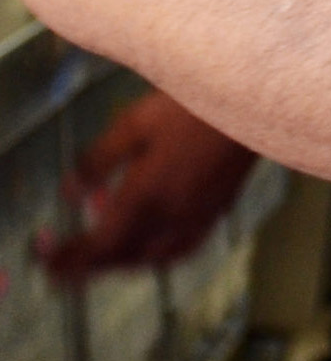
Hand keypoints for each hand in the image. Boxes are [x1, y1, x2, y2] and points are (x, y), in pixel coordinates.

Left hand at [46, 94, 256, 279]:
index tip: (46, 257)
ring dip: (120, 260)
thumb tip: (69, 193)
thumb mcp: (134, 123)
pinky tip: (154, 236)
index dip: (67, 258)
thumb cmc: (193, 103)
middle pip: (121, 259)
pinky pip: (180, 249)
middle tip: (66, 257)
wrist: (255, 97)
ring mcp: (198, 218)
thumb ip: (98, 161)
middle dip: (88, 263)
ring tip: (107, 243)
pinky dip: (156, 254)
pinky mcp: (219, 209)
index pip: (96, 248)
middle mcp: (170, 219)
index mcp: (145, 200)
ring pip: (150, 259)